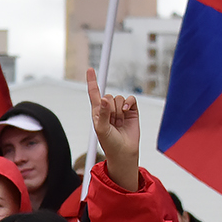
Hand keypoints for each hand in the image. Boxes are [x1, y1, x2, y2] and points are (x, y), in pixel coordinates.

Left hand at [86, 66, 140, 191]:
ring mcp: (120, 109)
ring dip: (119, 111)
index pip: (94, 93)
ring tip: (119, 123)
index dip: (92, 81)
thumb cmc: (109, 143)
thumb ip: (103, 113)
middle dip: (110, 109)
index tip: (90, 69)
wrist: (124, 152)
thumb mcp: (101, 129)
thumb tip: (104, 98)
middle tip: (112, 123)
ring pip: (119, 98)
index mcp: (97, 111)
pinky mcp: (131, 110)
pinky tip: (126, 112)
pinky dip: (128, 104)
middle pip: (108, 96)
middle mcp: (108, 108)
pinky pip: (130, 99)